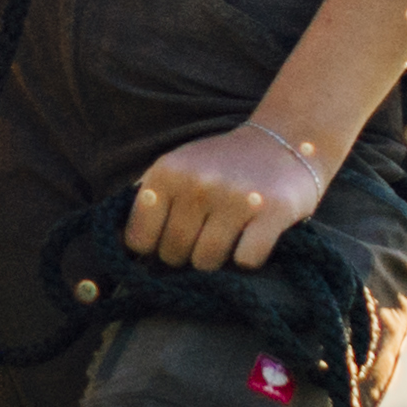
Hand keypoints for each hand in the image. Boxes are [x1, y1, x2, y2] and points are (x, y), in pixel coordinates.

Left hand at [126, 114, 325, 272]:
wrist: (286, 142)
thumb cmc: (223, 164)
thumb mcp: (177, 167)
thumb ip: (148, 201)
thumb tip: (120, 247)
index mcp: (167, 172)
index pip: (139, 240)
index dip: (155, 246)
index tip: (172, 236)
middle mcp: (198, 183)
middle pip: (173, 255)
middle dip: (187, 253)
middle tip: (208, 232)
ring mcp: (236, 198)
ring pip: (206, 264)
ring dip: (218, 259)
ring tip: (230, 234)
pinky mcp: (272, 213)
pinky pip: (246, 262)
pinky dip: (249, 258)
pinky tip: (254, 236)